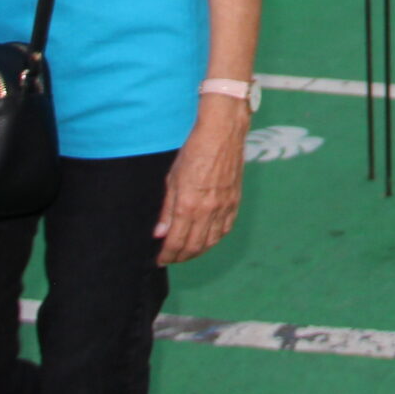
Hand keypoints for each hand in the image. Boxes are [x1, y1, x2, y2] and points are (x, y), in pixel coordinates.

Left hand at [155, 101, 249, 265]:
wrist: (222, 134)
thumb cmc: (194, 151)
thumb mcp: (172, 179)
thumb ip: (166, 210)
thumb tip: (159, 233)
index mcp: (187, 206)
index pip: (175, 242)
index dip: (166, 255)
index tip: (160, 259)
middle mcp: (207, 211)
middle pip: (193, 247)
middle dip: (180, 257)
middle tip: (170, 258)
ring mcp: (223, 207)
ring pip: (211, 242)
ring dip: (197, 252)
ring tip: (187, 253)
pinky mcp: (235, 201)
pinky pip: (226, 229)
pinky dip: (215, 239)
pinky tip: (208, 240)